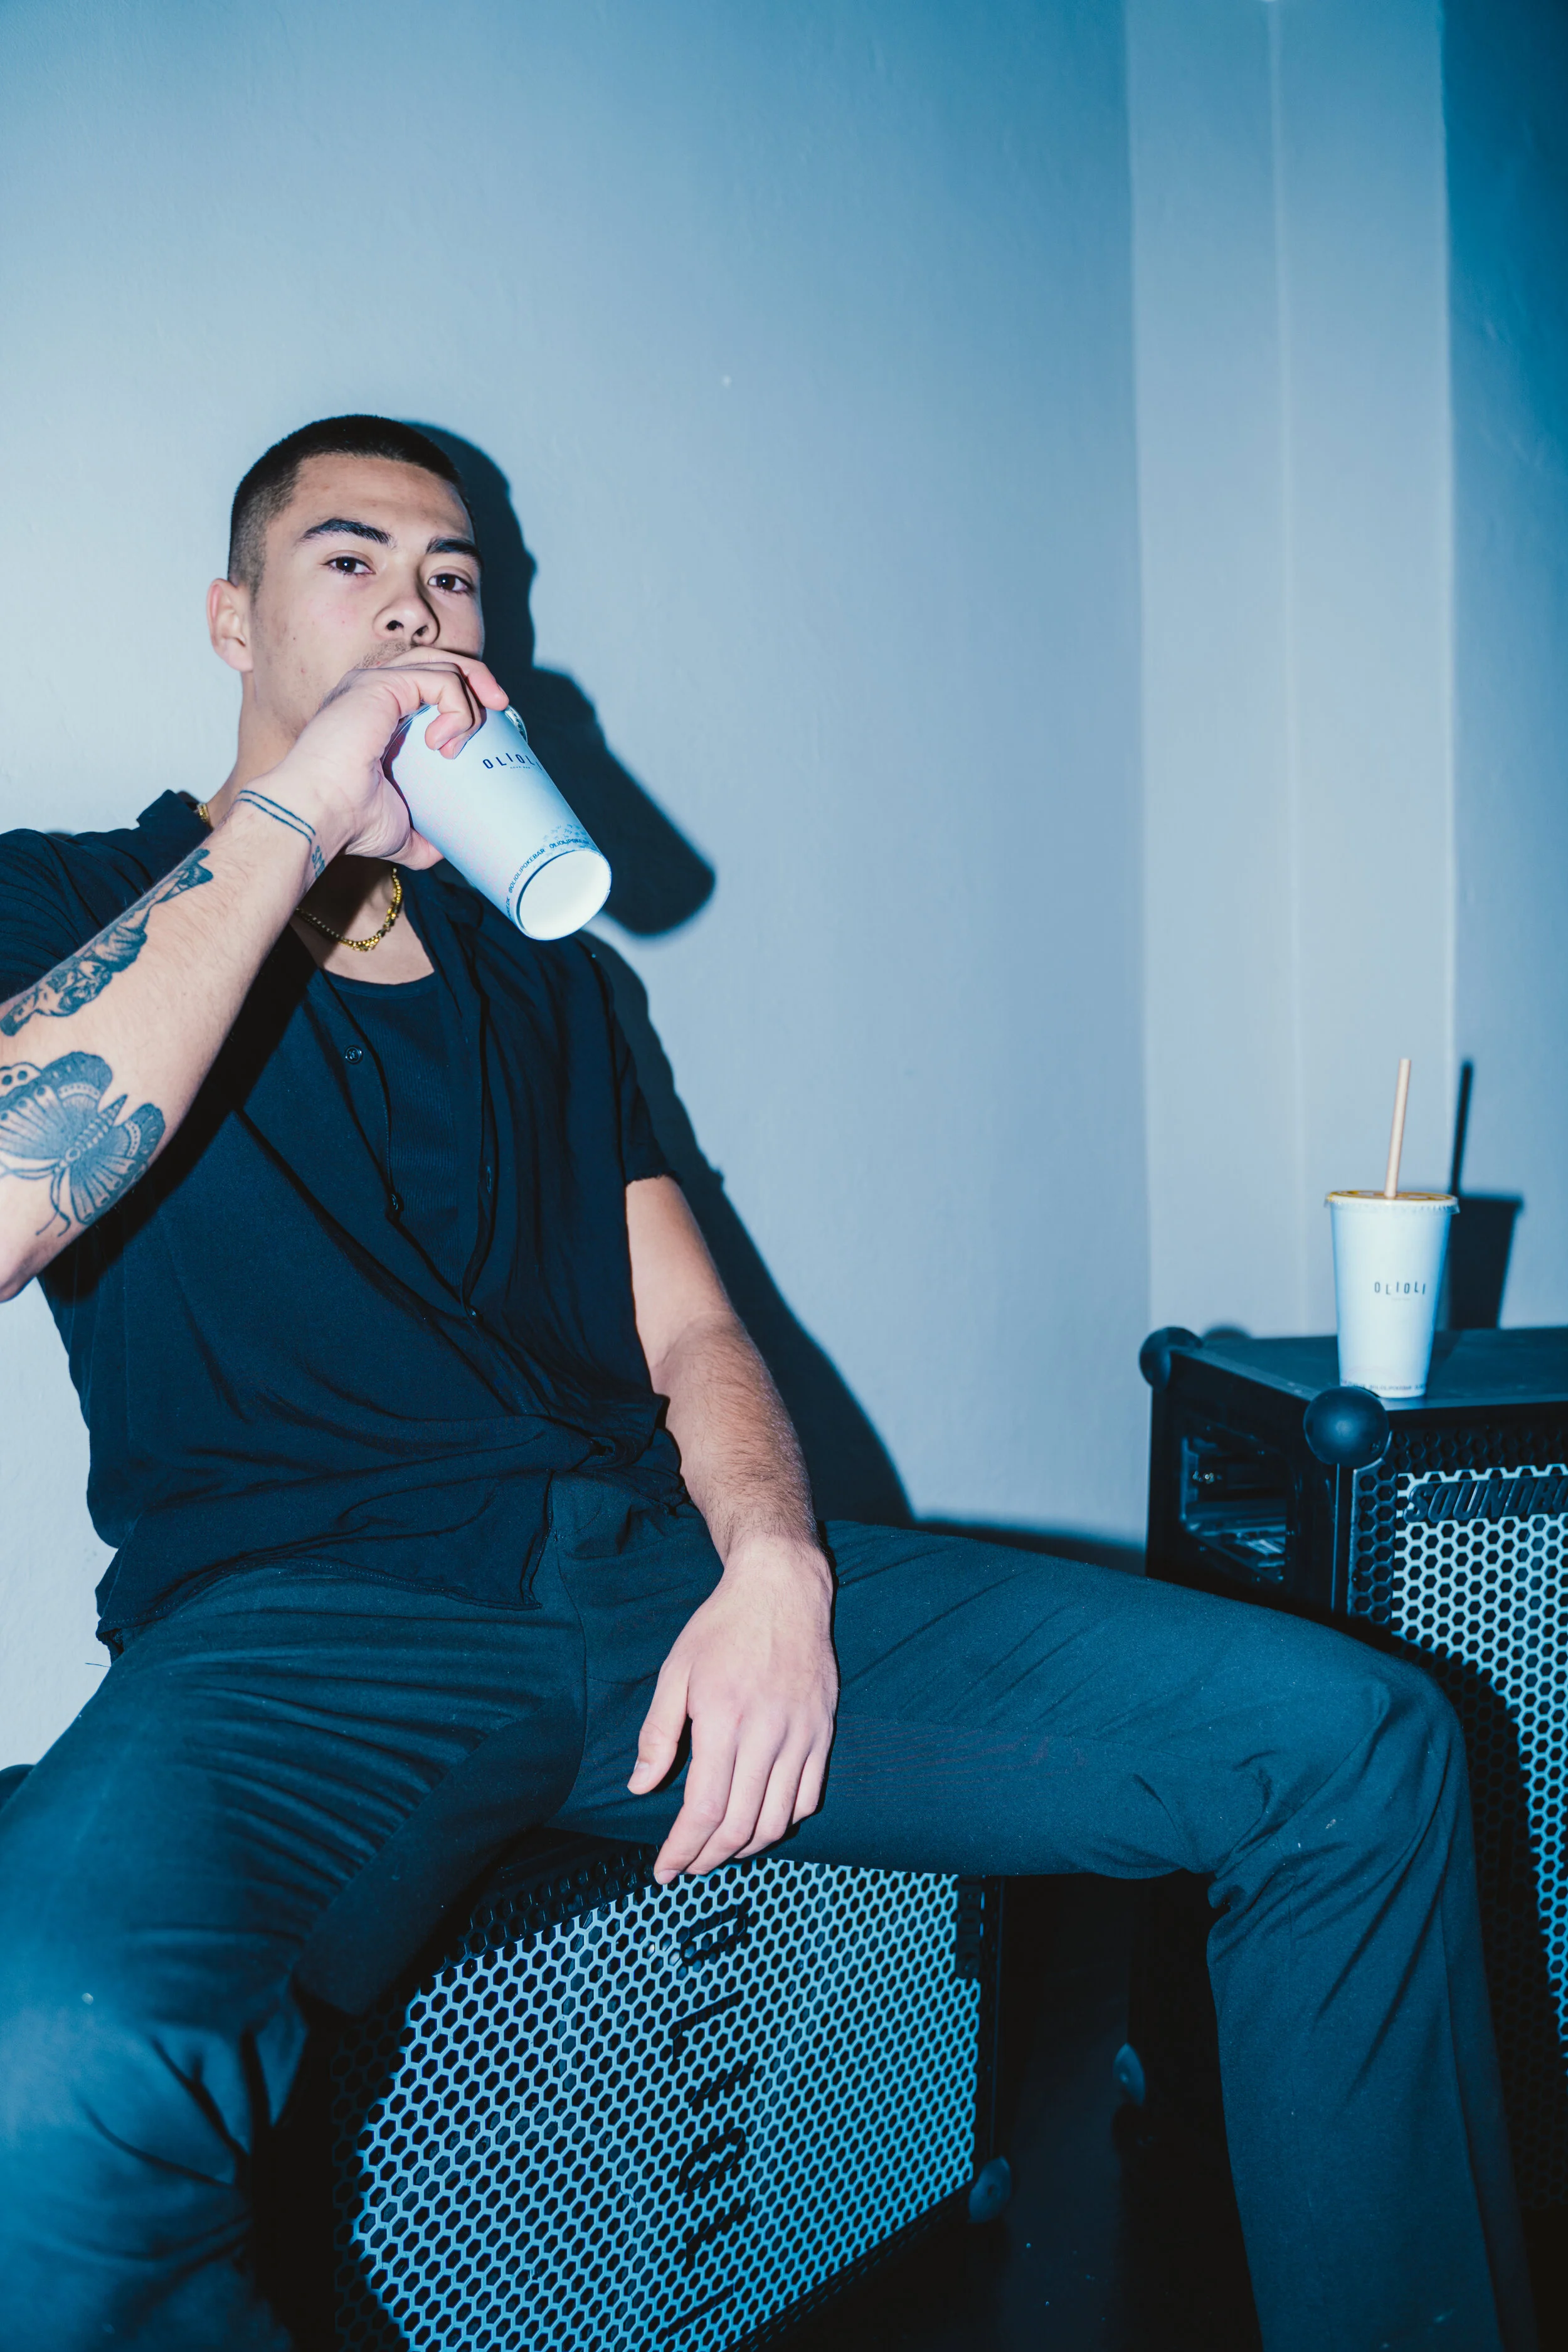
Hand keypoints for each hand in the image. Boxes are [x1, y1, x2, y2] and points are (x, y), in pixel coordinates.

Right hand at [262, 653, 508, 865]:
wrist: (320, 815)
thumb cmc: (350, 821)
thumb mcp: (401, 830)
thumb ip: (426, 835)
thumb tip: (451, 849)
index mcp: (375, 712)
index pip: (427, 681)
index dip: (463, 694)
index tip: (490, 720)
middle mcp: (372, 689)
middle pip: (438, 661)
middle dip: (477, 678)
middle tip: (501, 707)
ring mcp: (374, 682)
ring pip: (443, 664)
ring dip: (469, 699)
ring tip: (463, 739)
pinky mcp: (381, 684)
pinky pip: (440, 678)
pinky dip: (457, 707)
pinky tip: (445, 741)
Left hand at [629, 1538, 837, 1882]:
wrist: (782, 1590)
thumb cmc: (721, 1627)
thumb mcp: (675, 1671)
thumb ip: (657, 1734)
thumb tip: (640, 1788)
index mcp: (724, 1719)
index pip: (705, 1809)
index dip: (683, 1849)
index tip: (665, 1869)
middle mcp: (767, 1733)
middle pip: (741, 1825)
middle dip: (709, 1858)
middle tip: (688, 1867)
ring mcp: (801, 1735)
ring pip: (778, 1820)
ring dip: (746, 1848)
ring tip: (720, 1851)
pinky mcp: (823, 1732)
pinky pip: (808, 1797)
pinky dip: (783, 1822)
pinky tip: (759, 1822)